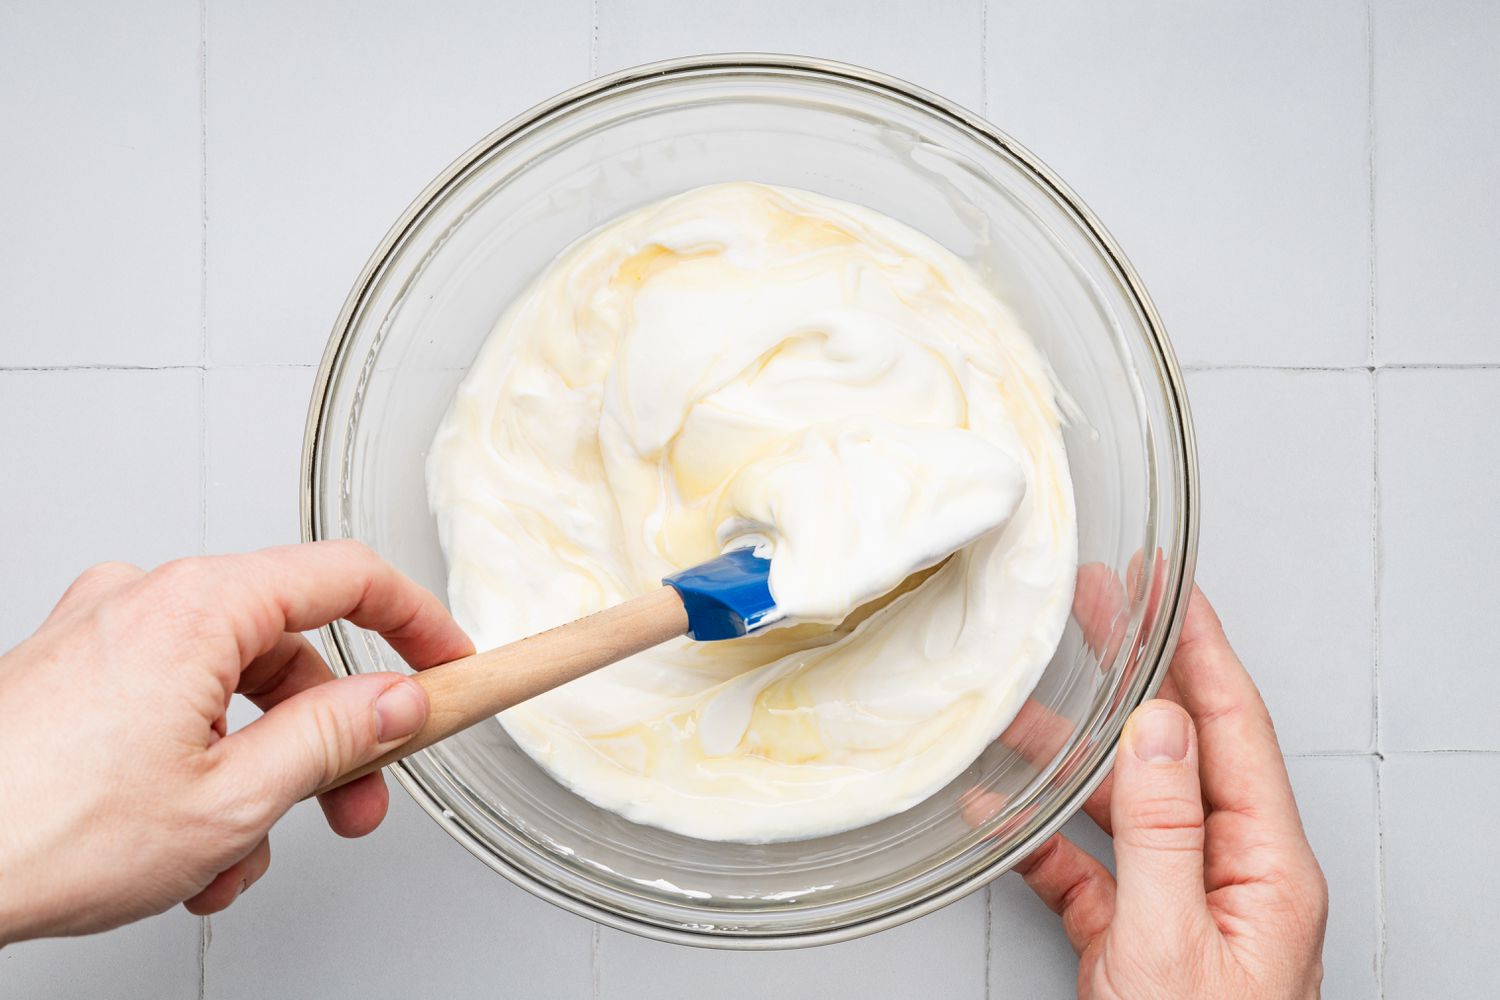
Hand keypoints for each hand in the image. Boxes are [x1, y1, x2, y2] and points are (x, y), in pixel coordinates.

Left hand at [0, 542, 472, 943]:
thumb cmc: (38, 829)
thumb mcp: (232, 798)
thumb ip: (335, 737)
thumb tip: (397, 701)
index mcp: (196, 606)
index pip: (345, 577)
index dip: (417, 621)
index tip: (449, 663)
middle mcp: (146, 600)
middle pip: (288, 649)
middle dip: (330, 737)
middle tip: (357, 797)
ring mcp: (102, 633)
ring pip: (230, 690)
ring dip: (257, 774)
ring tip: (239, 854)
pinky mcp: (73, 671)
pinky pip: (173, 704)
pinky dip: (200, 767)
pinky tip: (187, 847)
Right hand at [1012, 588, 1327, 998]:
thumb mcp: (1170, 942)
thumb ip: (1164, 829)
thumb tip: (1159, 727)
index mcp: (1266, 867)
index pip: (1234, 727)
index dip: (1200, 648)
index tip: (1170, 587)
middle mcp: (1230, 875)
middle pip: (1178, 750)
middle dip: (1135, 674)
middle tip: (1097, 607)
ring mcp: (1181, 905)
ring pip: (1124, 804)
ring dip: (1071, 753)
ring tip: (1027, 696)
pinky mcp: (1135, 937)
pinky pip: (1086, 865)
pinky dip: (1041, 833)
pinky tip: (1000, 806)